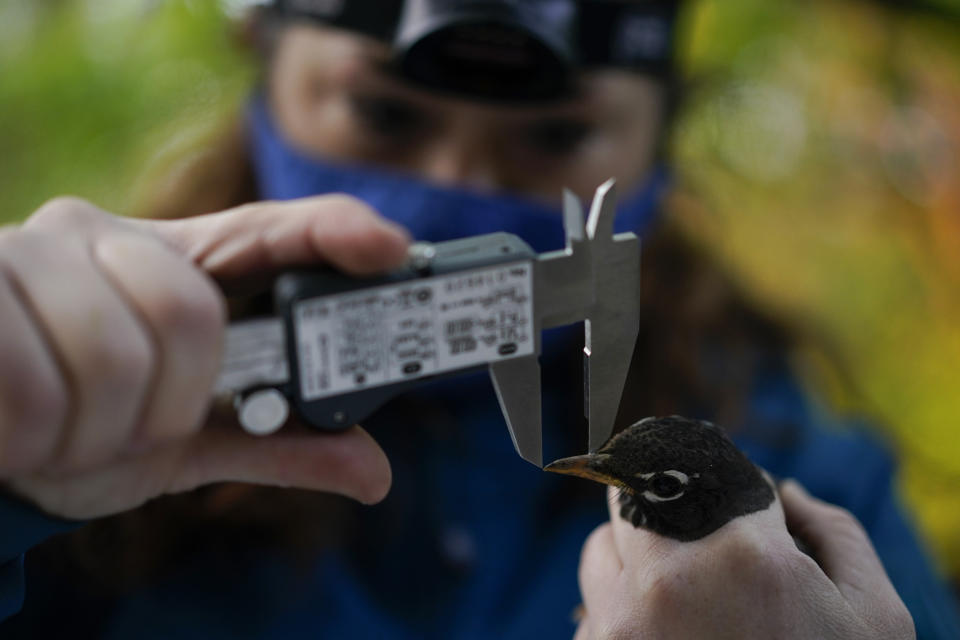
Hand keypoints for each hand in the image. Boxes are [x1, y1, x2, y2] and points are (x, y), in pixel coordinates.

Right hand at [0, 195, 409, 519]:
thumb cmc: (93, 423)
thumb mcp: (189, 439)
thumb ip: (278, 444)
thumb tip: (376, 472)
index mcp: (171, 261)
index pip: (263, 228)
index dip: (330, 230)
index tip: (390, 246)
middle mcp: (101, 236)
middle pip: (192, 314)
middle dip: (175, 402)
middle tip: (146, 426)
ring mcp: (28, 255)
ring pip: (112, 357)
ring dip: (102, 431)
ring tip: (77, 432)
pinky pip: (29, 388)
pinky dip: (39, 439)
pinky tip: (27, 434)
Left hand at [575, 481, 914, 638]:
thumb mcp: (876, 620)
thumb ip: (837, 534)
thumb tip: (786, 491)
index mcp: (745, 559)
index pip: (712, 473)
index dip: (734, 488)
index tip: (745, 511)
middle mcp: (667, 581)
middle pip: (632, 492)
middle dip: (663, 502)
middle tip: (696, 531)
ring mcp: (620, 625)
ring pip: (600, 548)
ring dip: (633, 554)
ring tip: (681, 591)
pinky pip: (592, 609)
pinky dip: (620, 611)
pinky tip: (665, 638)